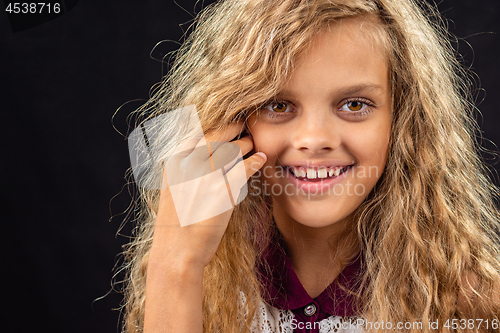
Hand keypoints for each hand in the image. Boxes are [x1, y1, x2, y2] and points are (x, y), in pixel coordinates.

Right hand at [151, 121, 266, 268]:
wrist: (177, 252)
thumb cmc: (175, 225)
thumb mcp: (171, 190)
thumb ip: (184, 171)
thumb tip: (203, 156)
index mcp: (173, 163)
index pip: (196, 134)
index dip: (214, 126)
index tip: (225, 124)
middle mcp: (188, 165)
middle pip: (216, 135)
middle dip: (232, 127)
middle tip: (243, 124)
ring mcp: (205, 176)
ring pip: (232, 149)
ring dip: (245, 144)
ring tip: (252, 143)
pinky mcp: (223, 190)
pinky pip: (245, 168)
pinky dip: (255, 161)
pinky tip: (261, 159)